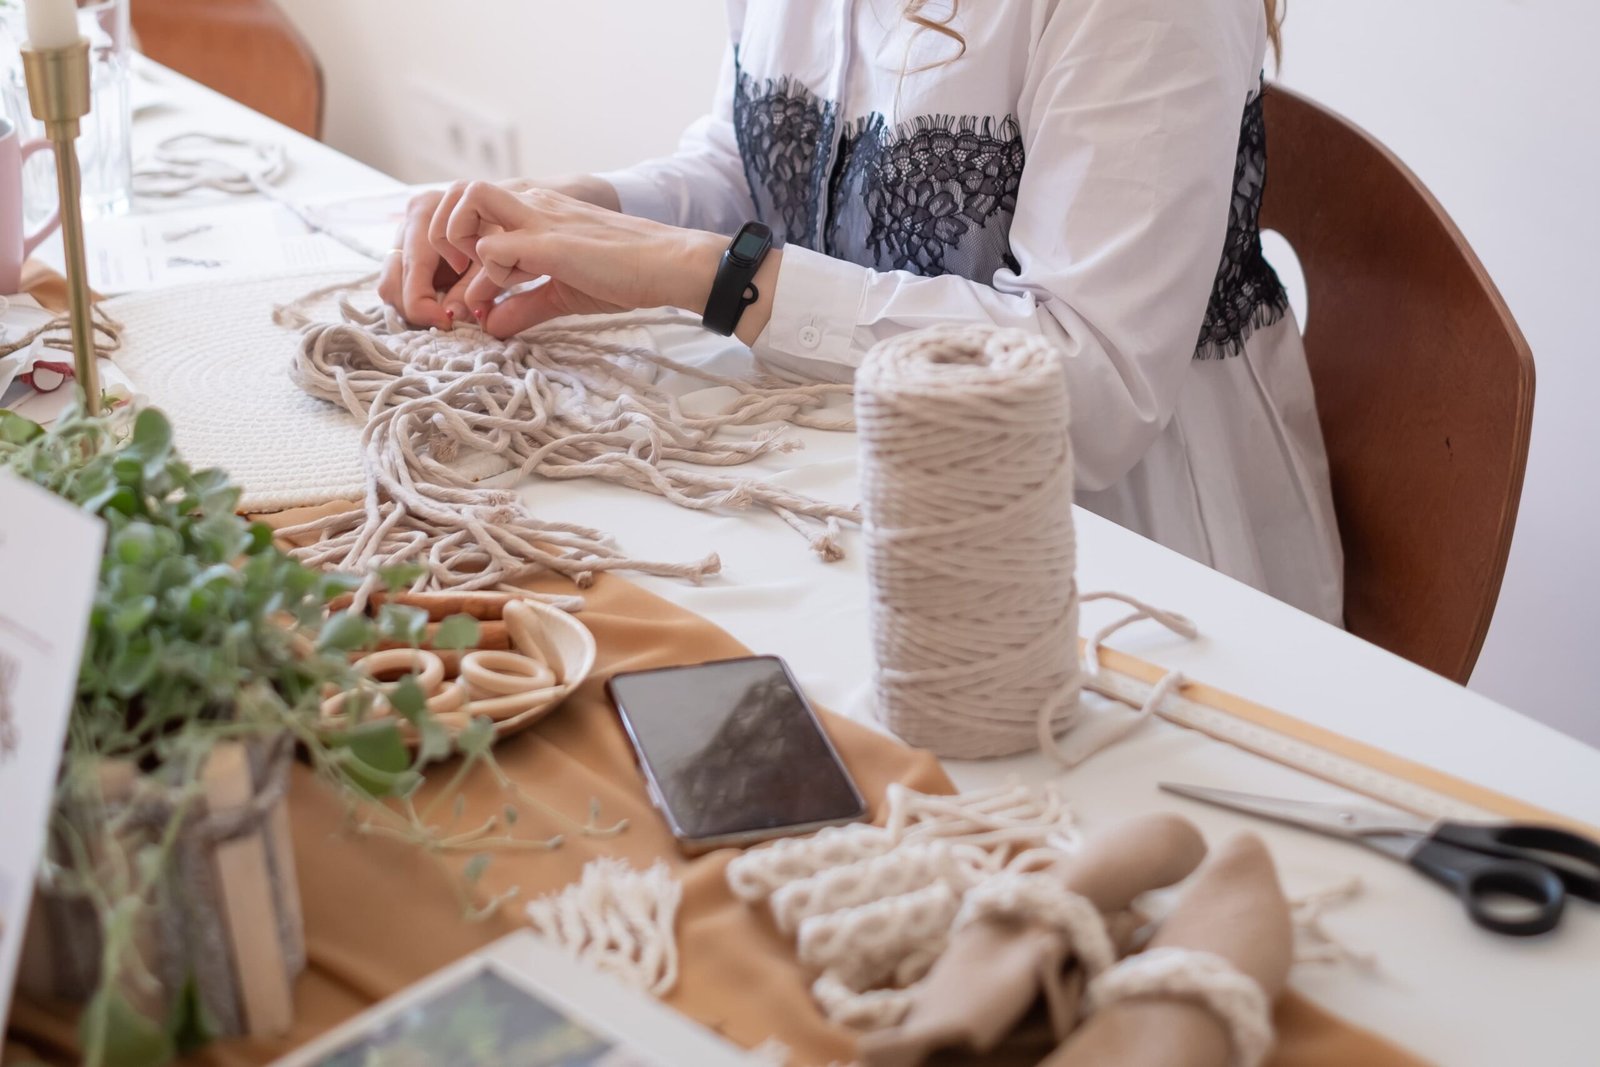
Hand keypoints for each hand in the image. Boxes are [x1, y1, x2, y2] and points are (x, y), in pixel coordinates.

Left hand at [428, 181, 727, 338]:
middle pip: (459, 190)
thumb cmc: (624, 273)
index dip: (458, 250)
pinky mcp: (548, 242)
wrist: (667, 264)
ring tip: (477, 283)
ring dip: (459, 242)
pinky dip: (488, 278)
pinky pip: (493, 249)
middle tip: (458, 277)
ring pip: (467, 202)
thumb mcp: (562, 292)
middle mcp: (531, 203)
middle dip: (442, 233)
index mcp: (535, 208)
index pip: (472, 210)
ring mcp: (538, 218)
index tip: (471, 293)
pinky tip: (505, 298)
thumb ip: (523, 306)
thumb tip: (490, 327)